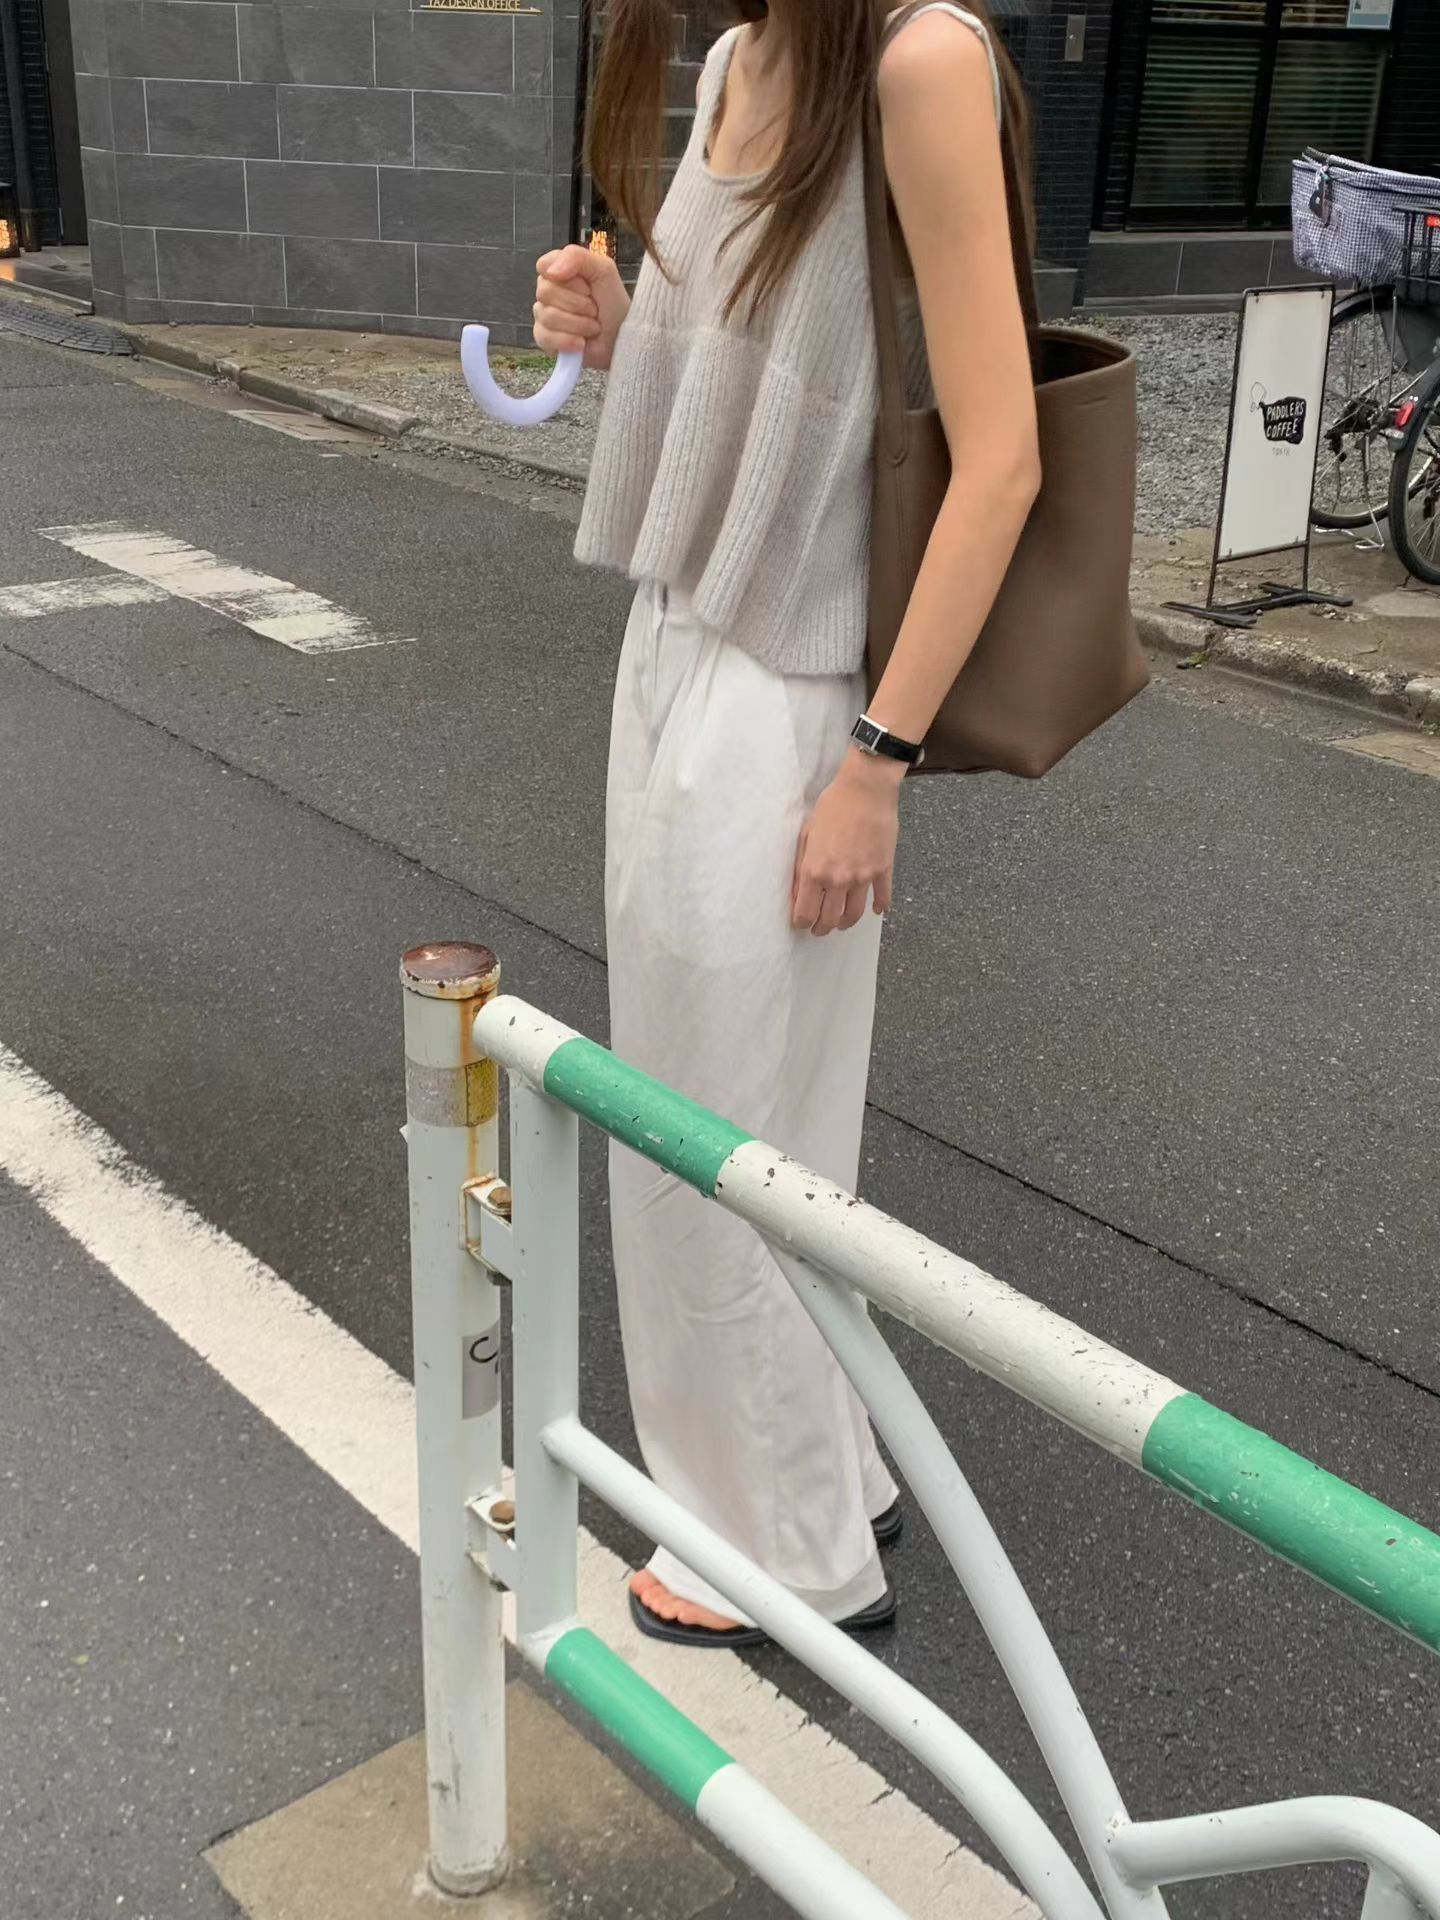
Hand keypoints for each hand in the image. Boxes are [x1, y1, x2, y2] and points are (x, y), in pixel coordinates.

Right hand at [533, 245, 630, 371]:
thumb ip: (576, 257)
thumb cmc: (613, 304)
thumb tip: (551, 271)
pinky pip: (545, 337)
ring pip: (548, 316)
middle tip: (594, 309)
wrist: (622, 338)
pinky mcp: (545, 339)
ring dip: (578, 324)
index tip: (587, 288)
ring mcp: (544, 316)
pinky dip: (568, 341)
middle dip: (578, 303)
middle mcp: (548, 292)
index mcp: (559, 271)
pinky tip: (581, 342)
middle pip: (545, 292)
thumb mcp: (603, 270)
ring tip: (592, 326)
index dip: (568, 279)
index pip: (544, 266)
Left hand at [791, 751, 902, 934]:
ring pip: (854, 914)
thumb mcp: (806, 834)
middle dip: (821, 928)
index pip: (805, 912)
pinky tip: (875, 910)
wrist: (865, 789)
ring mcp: (863, 877)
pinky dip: (878, 907)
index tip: (801, 923)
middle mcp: (838, 880)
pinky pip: (882, 897)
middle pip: (829, 919)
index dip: (801, 922)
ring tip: (841, 924)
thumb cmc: (832, 806)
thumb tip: (798, 889)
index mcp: (814, 871)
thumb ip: (801, 864)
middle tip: (819, 929)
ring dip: (845, 923)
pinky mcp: (883, 869)